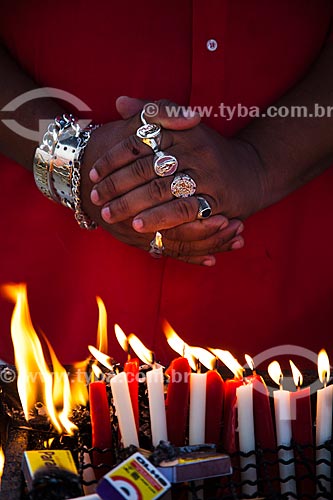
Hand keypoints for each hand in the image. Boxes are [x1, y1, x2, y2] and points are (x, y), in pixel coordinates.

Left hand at [89, 98, 262, 244]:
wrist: (252, 172)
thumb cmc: (209, 151)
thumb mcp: (184, 127)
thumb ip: (152, 114)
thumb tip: (119, 102)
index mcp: (181, 131)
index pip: (139, 141)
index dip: (112, 158)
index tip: (93, 172)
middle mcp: (193, 150)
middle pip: (145, 168)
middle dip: (116, 185)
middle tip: (95, 198)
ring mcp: (205, 175)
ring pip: (161, 190)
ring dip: (132, 205)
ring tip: (109, 215)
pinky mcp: (216, 199)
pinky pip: (183, 210)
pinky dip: (160, 218)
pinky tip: (140, 227)